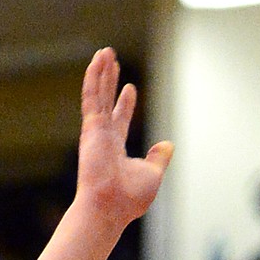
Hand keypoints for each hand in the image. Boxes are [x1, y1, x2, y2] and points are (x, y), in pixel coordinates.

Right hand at [75, 49, 172, 231]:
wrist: (109, 207)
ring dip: (101, 72)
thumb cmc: (129, 198)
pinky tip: (98, 60)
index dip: (125, 103)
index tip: (130, 87)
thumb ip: (158, 158)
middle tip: (110, 61)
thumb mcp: (152, 174)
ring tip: (105, 51)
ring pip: (98, 94)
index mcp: (116, 148)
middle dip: (109, 80)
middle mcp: (103, 137)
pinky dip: (94, 77)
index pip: (120, 119)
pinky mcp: (91, 127)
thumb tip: (168, 144)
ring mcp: (95, 131)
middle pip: (106, 101)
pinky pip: (92, 96)